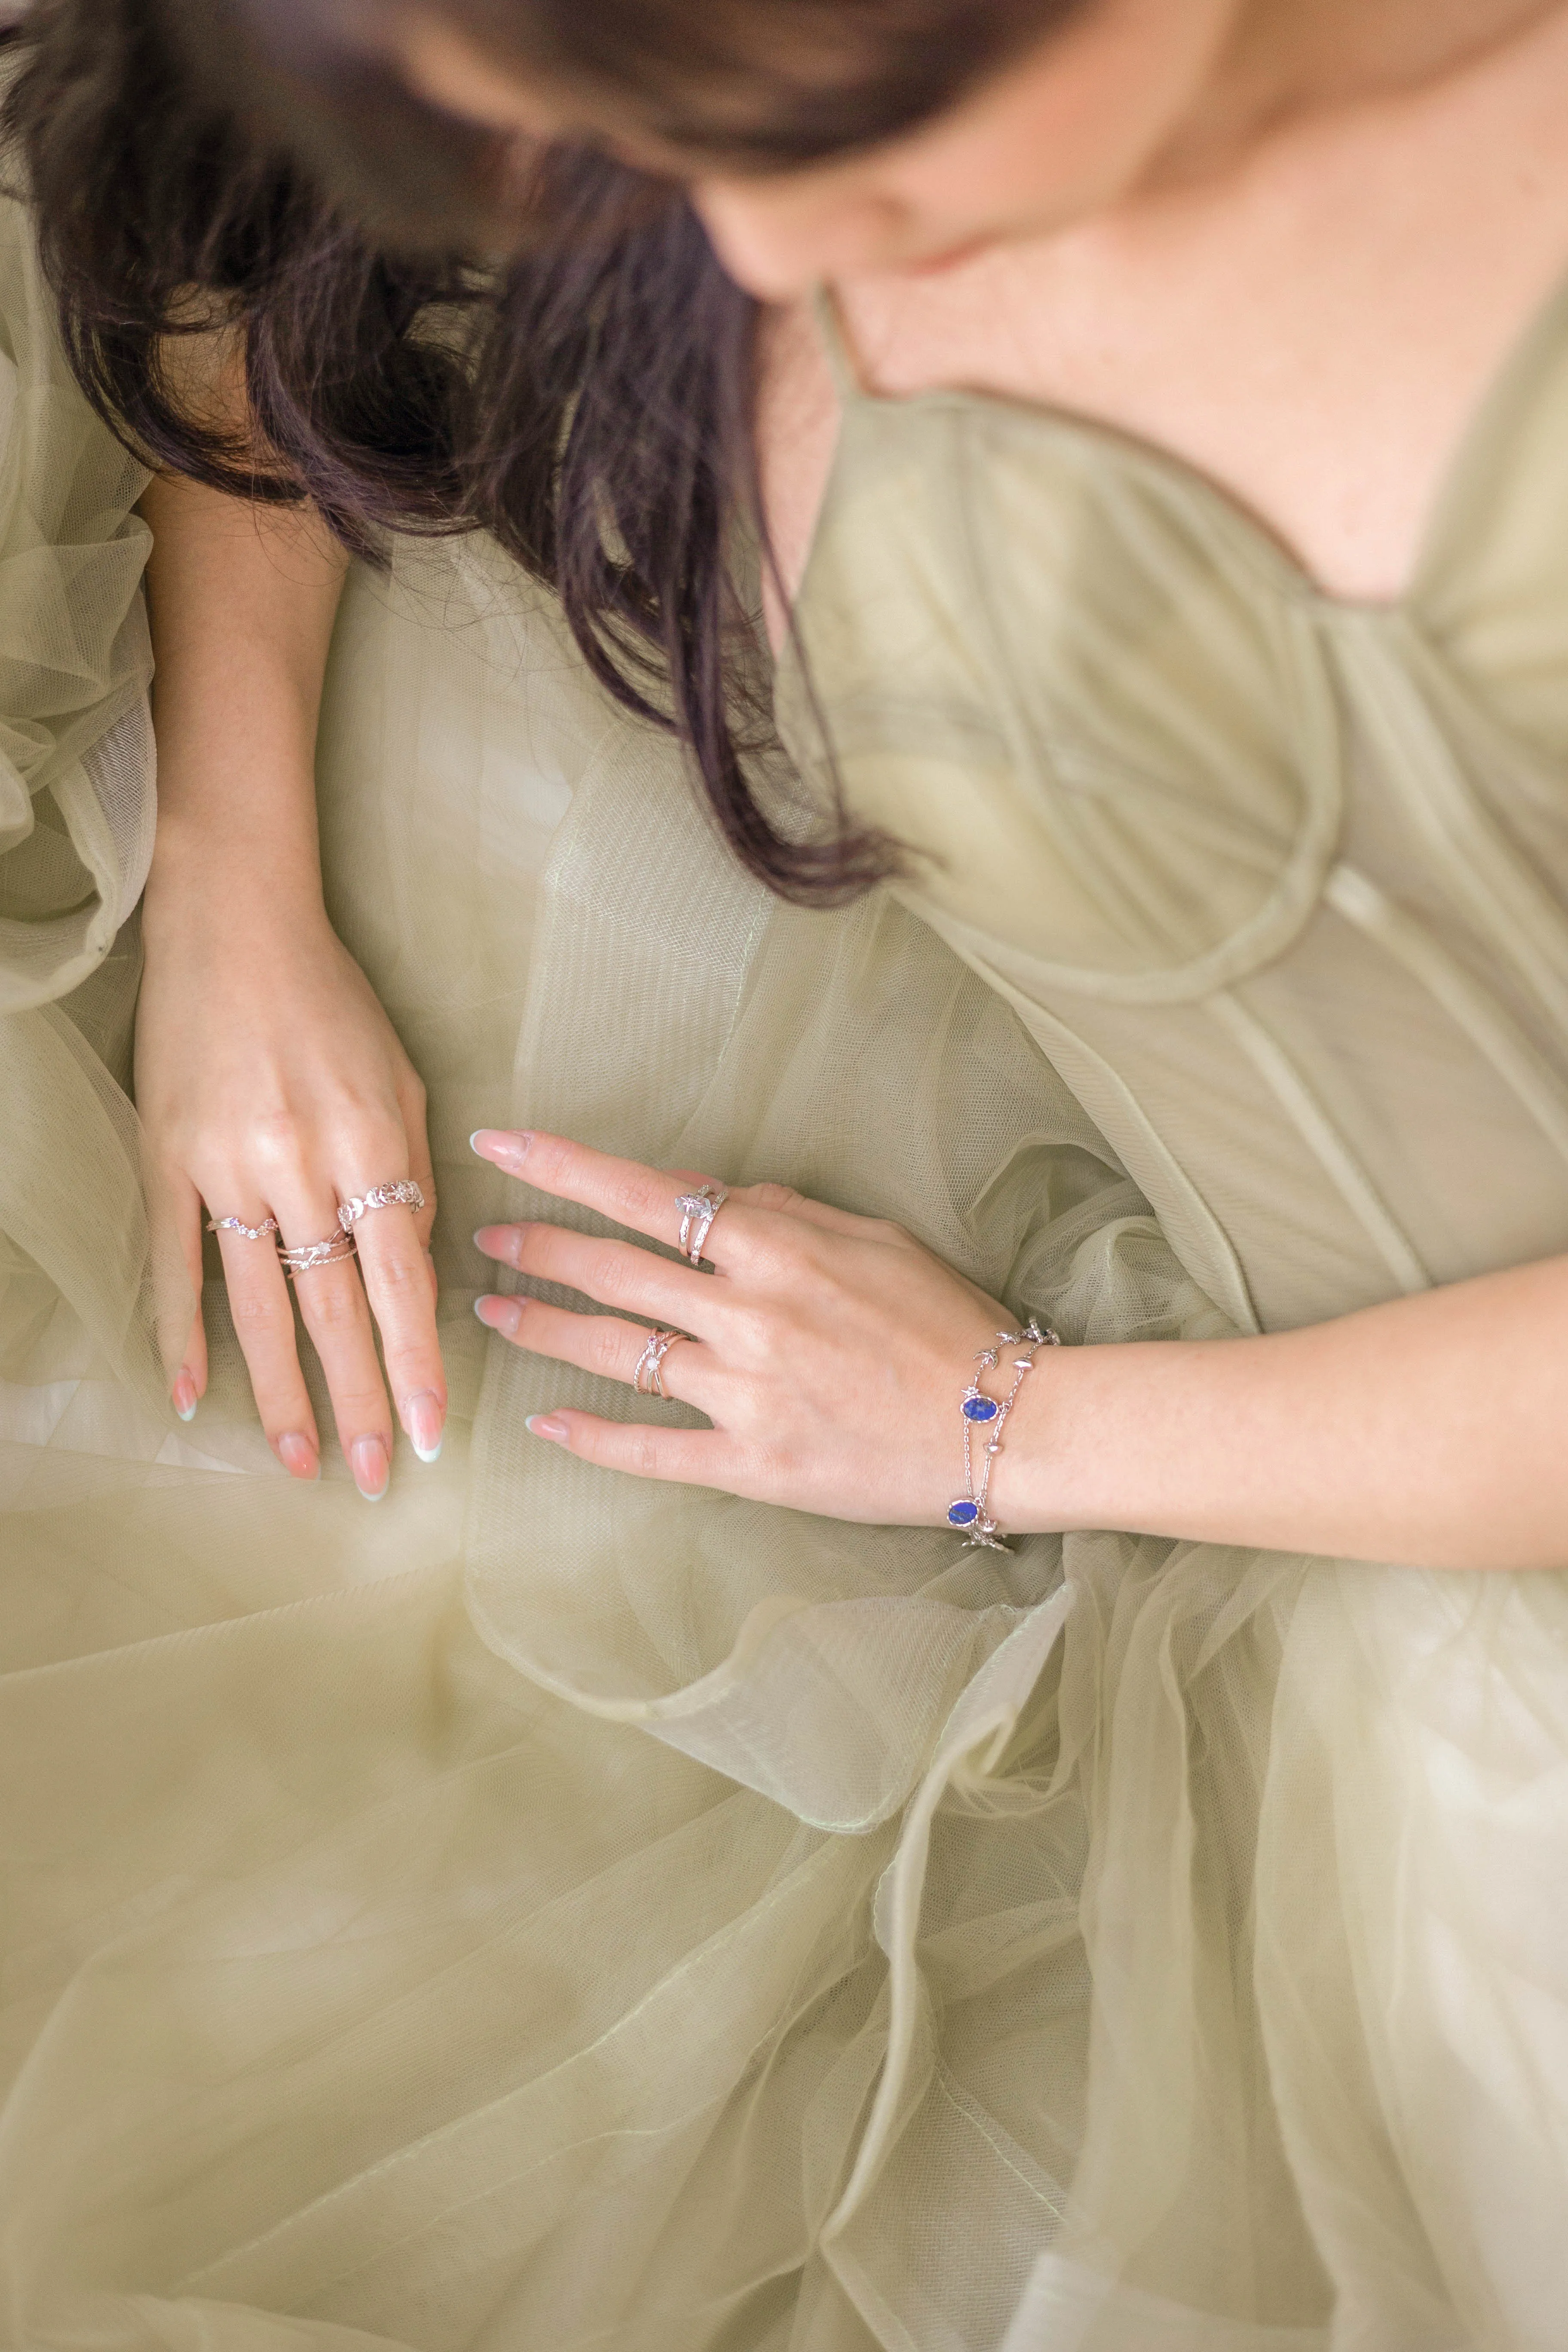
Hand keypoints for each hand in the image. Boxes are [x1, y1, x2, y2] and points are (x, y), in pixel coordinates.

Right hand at [138, 876, 442, 1494]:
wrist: (234, 923)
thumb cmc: (332, 1001)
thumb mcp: (401, 1082)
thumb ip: (410, 1178)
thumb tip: (412, 1269)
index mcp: (372, 1147)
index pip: (404, 1285)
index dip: (418, 1366)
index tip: (433, 1433)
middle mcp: (302, 1168)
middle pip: (336, 1312)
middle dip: (361, 1403)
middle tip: (377, 1477)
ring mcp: (228, 1168)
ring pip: (259, 1306)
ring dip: (281, 1393)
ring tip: (300, 1460)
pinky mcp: (167, 1159)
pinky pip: (175, 1263)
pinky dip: (181, 1335)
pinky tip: (189, 1397)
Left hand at [469, 1128, 1025, 1527]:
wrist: (1007, 1426)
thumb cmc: (948, 1323)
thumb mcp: (876, 1238)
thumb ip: (789, 1212)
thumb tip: (720, 1197)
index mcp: (779, 1248)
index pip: (647, 1194)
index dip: (564, 1167)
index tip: (504, 1145)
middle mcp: (749, 1315)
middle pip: (613, 1269)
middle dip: (536, 1246)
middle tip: (484, 1234)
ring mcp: (745, 1393)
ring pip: (615, 1353)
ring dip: (544, 1329)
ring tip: (492, 1314)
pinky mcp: (753, 1463)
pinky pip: (649, 1450)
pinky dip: (589, 1438)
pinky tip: (544, 1425)